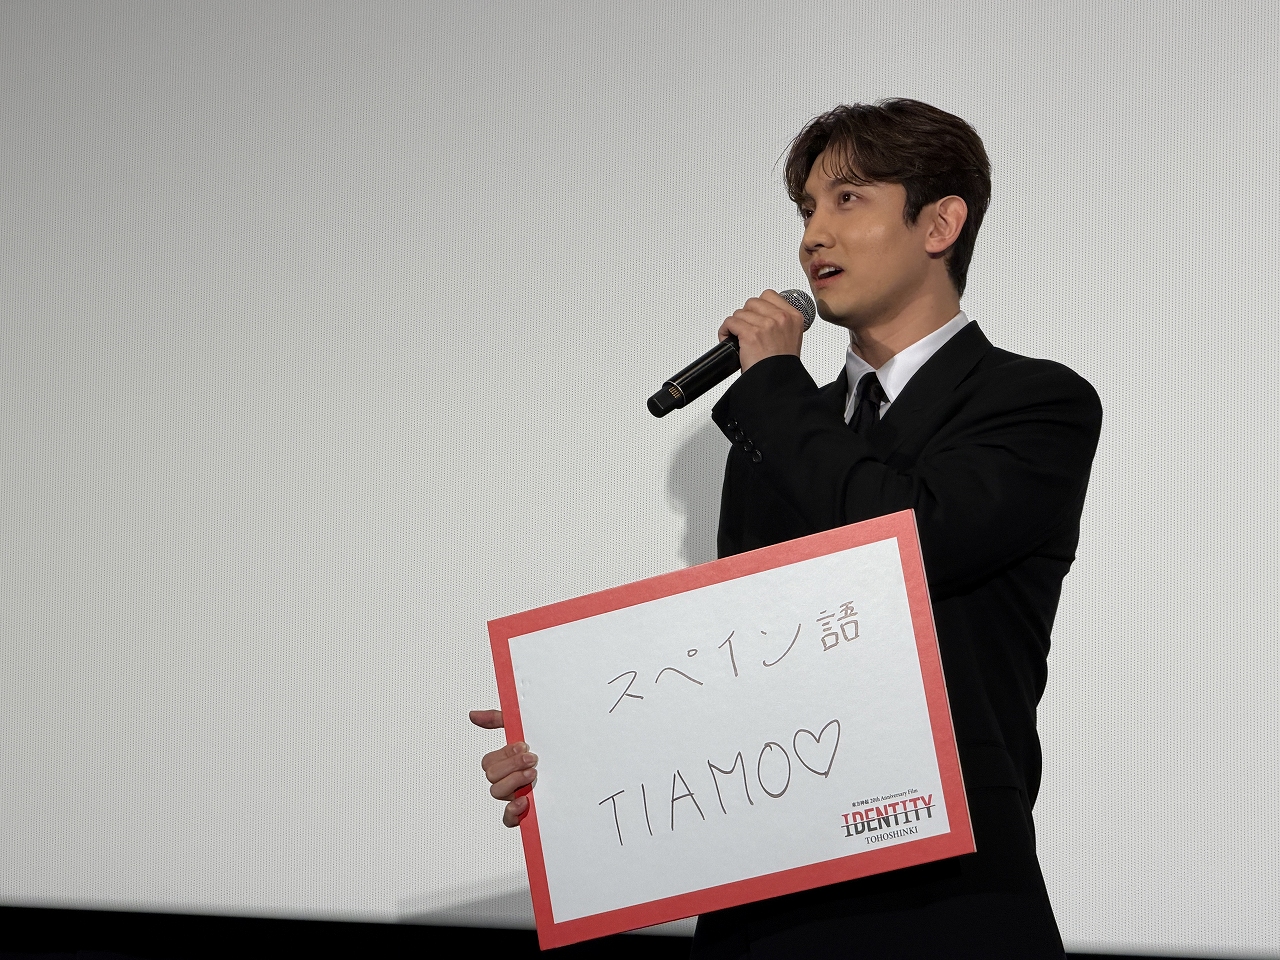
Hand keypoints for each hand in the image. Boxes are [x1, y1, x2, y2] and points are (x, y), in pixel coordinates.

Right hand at [469, 709, 536, 827]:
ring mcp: (514, 795)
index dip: (505, 754)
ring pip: (496, 792)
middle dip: (512, 765)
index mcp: (506, 763)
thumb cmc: (547, 750)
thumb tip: (473, 715)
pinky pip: (508, 819)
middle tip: (532, 759)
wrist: (577, 768)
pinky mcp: (523, 812)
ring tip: (534, 774)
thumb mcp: (525, 729)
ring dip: (514, 781)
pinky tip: (524, 800)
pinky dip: (513, 811)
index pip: (489, 760)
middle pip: (491, 775)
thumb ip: (499, 719)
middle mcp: (508, 779)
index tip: (524, 746)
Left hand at [716, 289, 806, 371]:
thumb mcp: (791, 338)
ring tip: (736, 336)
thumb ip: (780, 323)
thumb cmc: (781, 365)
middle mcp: (780, 318)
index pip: (769, 295)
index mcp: (793, 317)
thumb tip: (763, 315)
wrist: (777, 382)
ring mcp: (766, 325)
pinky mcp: (751, 334)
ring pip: (740, 313)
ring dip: (734, 324)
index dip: (758, 306)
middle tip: (745, 328)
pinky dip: (725, 331)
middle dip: (746, 315)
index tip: (755, 315)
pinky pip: (730, 322)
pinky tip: (729, 338)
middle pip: (752, 302)